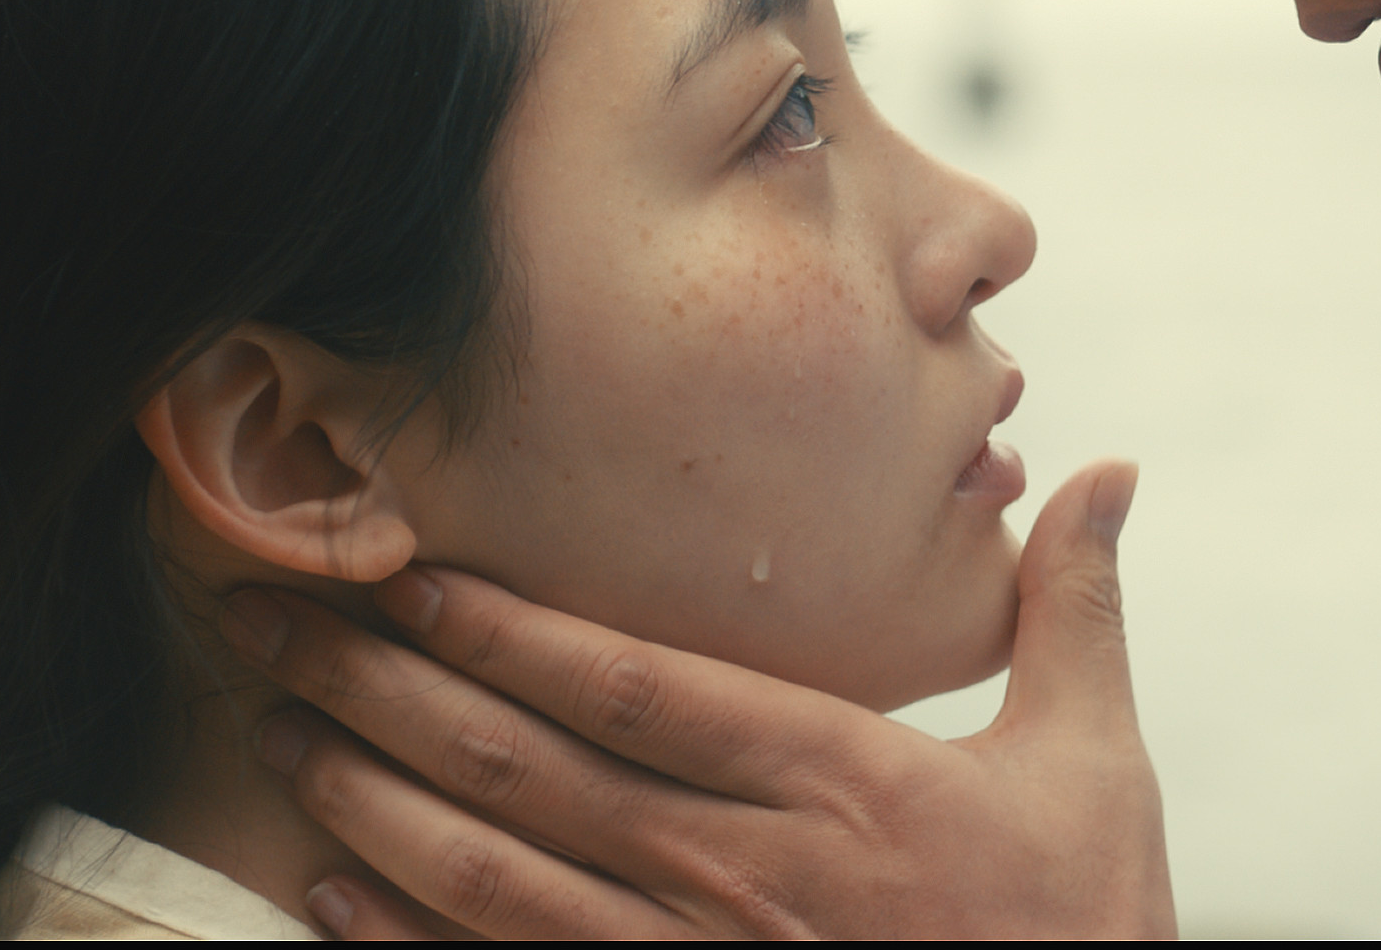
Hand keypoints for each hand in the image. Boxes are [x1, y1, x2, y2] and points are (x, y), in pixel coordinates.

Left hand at [228, 458, 1172, 939]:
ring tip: (282, 733)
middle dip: (387, 688)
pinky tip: (331, 890)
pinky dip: (406, 940)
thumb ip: (1073, 615)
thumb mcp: (1096, 768)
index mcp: (844, 786)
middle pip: (530, 771)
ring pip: (495, 880)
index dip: (508, 628)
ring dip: (372, 802)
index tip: (410, 570)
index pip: (636, 690)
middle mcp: (751, 877)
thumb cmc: (1086, 930)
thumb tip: (1105, 477)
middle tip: (276, 621)